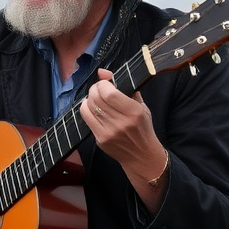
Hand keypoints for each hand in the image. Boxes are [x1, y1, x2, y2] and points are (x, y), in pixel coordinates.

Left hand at [82, 68, 168, 210]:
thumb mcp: (141, 105)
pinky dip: (86, 108)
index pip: (109, 92)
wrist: (142, 156)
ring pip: (88, 106)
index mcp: (134, 112)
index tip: (105, 83)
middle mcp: (121, 123)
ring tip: (96, 98)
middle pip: (96, 98)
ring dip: (90, 98)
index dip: (102, 84)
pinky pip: (86, 117)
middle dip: (95, 89)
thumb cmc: (143, 128)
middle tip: (99, 89)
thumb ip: (124, 87)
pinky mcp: (100, 139)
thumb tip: (102, 72)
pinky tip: (92, 108)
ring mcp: (109, 132)